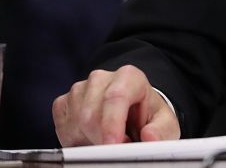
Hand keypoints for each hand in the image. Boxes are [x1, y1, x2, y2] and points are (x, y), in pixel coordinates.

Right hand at [53, 65, 180, 145]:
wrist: (132, 112)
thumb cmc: (147, 117)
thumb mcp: (164, 123)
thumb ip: (161, 130)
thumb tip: (150, 136)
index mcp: (129, 77)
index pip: (116, 96)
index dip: (112, 124)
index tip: (114, 145)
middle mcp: (101, 78)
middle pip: (91, 115)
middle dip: (102, 140)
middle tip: (117, 148)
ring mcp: (79, 89)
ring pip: (75, 124)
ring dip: (90, 141)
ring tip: (108, 140)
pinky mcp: (63, 103)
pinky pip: (62, 128)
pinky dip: (75, 141)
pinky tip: (91, 138)